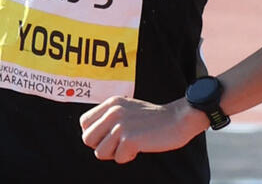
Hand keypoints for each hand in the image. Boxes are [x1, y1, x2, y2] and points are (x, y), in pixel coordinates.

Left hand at [79, 96, 206, 163]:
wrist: (177, 119)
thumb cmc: (153, 118)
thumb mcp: (127, 108)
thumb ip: (109, 117)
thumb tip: (90, 135)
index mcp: (111, 103)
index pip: (84, 123)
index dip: (95, 134)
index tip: (110, 136)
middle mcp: (113, 111)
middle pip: (87, 139)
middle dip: (101, 146)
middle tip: (118, 143)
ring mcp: (120, 125)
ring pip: (99, 152)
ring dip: (114, 153)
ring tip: (129, 144)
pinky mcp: (129, 139)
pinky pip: (118, 158)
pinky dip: (128, 157)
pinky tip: (139, 147)